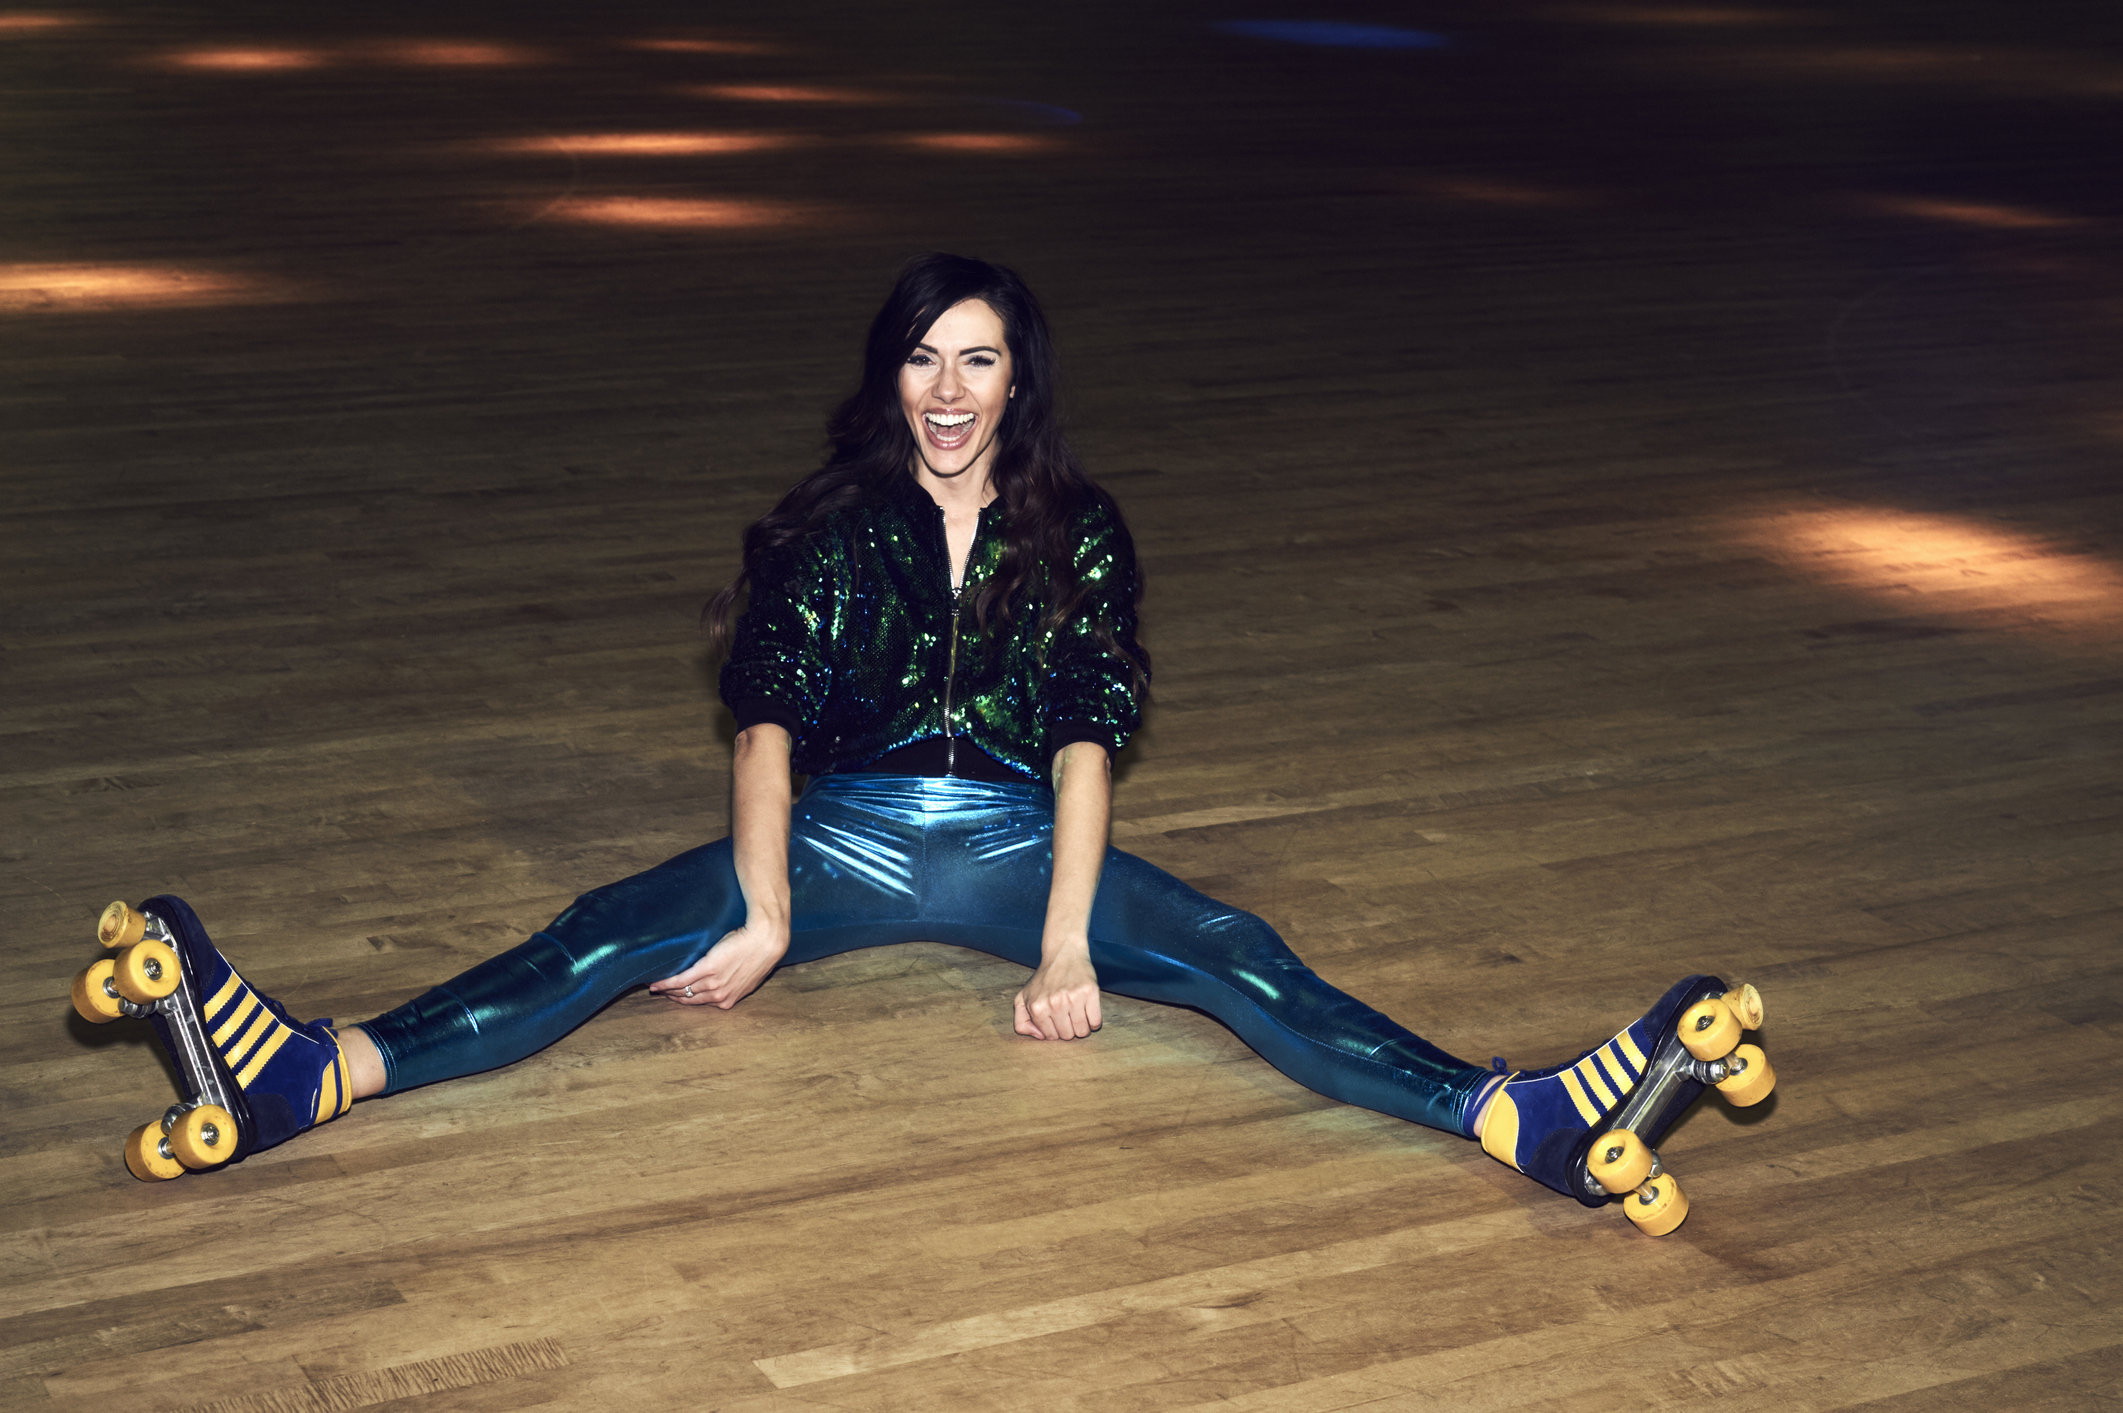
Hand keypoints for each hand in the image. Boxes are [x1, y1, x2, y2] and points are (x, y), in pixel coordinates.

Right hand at [651, 920, 788, 1008]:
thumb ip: (732, 980)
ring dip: (666, 990)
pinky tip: (655, 983)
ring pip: (682, 991)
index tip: (674, 997)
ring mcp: (713, 984)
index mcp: (729, 999)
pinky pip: (680, 980)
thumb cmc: (759, 952)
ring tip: (654, 987)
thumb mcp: (746, 973)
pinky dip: (665, 983)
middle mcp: (720, 996)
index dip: (685, 1000)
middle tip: (659, 992)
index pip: (700, 1003)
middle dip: (672, 997)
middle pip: (688, 999)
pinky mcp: (707, 969)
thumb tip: (723, 977)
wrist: (766, 939)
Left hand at [1014, 947, 1101, 1039]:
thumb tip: (1040, 1037)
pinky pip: (1096, 1022)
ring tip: (1078, 1015)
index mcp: (1037, 1007)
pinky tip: (1088, 1012)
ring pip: (1082, 1032)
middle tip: (1068, 1016)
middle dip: (1069, 1029)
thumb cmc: (1043, 979)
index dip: (1055, 1030)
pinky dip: (1094, 1022)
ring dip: (1082, 1027)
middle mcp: (1054, 1004)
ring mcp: (1073, 998)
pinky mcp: (1090, 992)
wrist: (1063, 954)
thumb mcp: (1022, 998)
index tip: (1057, 1019)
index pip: (1051, 1036)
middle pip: (1068, 1036)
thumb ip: (1021, 1022)